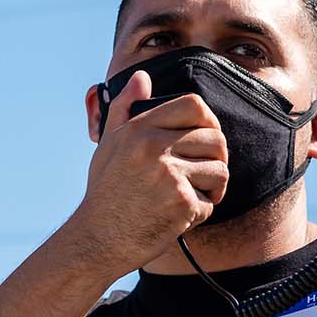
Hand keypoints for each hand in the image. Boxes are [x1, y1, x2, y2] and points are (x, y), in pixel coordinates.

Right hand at [61, 70, 228, 277]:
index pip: (194, 105)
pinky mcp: (181, 203)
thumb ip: (124, 107)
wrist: (96, 239)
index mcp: (139, 129)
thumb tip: (141, 77)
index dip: (209, 120)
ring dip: (212, 187)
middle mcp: (154, 147)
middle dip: (216, 158)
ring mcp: (169, 175)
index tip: (206, 137)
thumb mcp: (108, 144)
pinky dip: (201, 211)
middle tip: (204, 173)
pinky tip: (179, 215)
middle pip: (215, 138)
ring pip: (220, 170)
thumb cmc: (104, 192)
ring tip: (192, 194)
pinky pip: (212, 201)